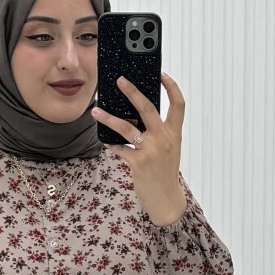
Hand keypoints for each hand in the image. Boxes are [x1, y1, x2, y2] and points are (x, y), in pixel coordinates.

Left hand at [91, 72, 185, 223]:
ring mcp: (151, 151)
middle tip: (120, 80)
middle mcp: (164, 139)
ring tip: (96, 111)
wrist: (166, 200)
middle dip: (132, 92)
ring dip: (108, 118)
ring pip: (126, 128)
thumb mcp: (168, 150)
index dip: (172, 87)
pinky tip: (106, 141)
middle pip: (148, 108)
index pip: (178, 105)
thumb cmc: (165, 173)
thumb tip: (136, 116)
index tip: (162, 74)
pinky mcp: (138, 163)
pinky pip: (120, 148)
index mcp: (174, 133)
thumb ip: (158, 133)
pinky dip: (112, 144)